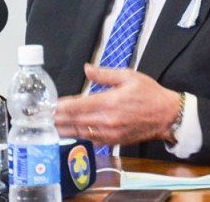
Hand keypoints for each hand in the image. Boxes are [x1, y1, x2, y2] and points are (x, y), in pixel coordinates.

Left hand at [54, 64, 180, 145]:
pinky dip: (78, 135)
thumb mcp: (128, 76)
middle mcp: (106, 120)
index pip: (77, 106)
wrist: (168, 116)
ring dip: (64, 129)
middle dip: (57, 119)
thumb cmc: (150, 94)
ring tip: (49, 125)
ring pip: (80, 132)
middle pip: (74, 121)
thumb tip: (86, 68)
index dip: (60, 107)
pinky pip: (91, 139)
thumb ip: (104, 74)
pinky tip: (69, 132)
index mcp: (109, 102)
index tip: (48, 105)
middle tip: (41, 117)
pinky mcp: (114, 141)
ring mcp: (110, 133)